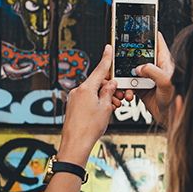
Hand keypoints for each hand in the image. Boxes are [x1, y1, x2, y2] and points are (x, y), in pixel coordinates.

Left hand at [59, 45, 122, 164]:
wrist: (76, 143)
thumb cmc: (89, 128)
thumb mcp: (106, 107)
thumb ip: (109, 92)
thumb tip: (110, 84)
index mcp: (86, 88)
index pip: (100, 69)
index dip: (106, 58)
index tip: (108, 48)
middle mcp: (78, 91)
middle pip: (98, 82)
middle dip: (109, 88)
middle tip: (119, 96)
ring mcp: (74, 98)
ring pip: (93, 92)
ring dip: (104, 97)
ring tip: (111, 108)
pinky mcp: (73, 106)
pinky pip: (87, 99)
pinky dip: (97, 102)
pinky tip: (103, 111)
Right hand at [124, 32, 173, 126]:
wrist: (172, 117)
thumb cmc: (176, 98)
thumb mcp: (166, 82)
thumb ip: (153, 72)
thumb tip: (140, 68)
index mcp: (164, 61)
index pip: (157, 41)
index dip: (148, 32)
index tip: (138, 26)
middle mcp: (156, 68)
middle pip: (139, 55)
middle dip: (128, 56)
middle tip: (119, 57)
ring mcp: (148, 78)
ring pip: (131, 70)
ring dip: (124, 76)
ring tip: (122, 81)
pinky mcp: (142, 88)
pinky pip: (129, 84)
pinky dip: (125, 88)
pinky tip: (127, 93)